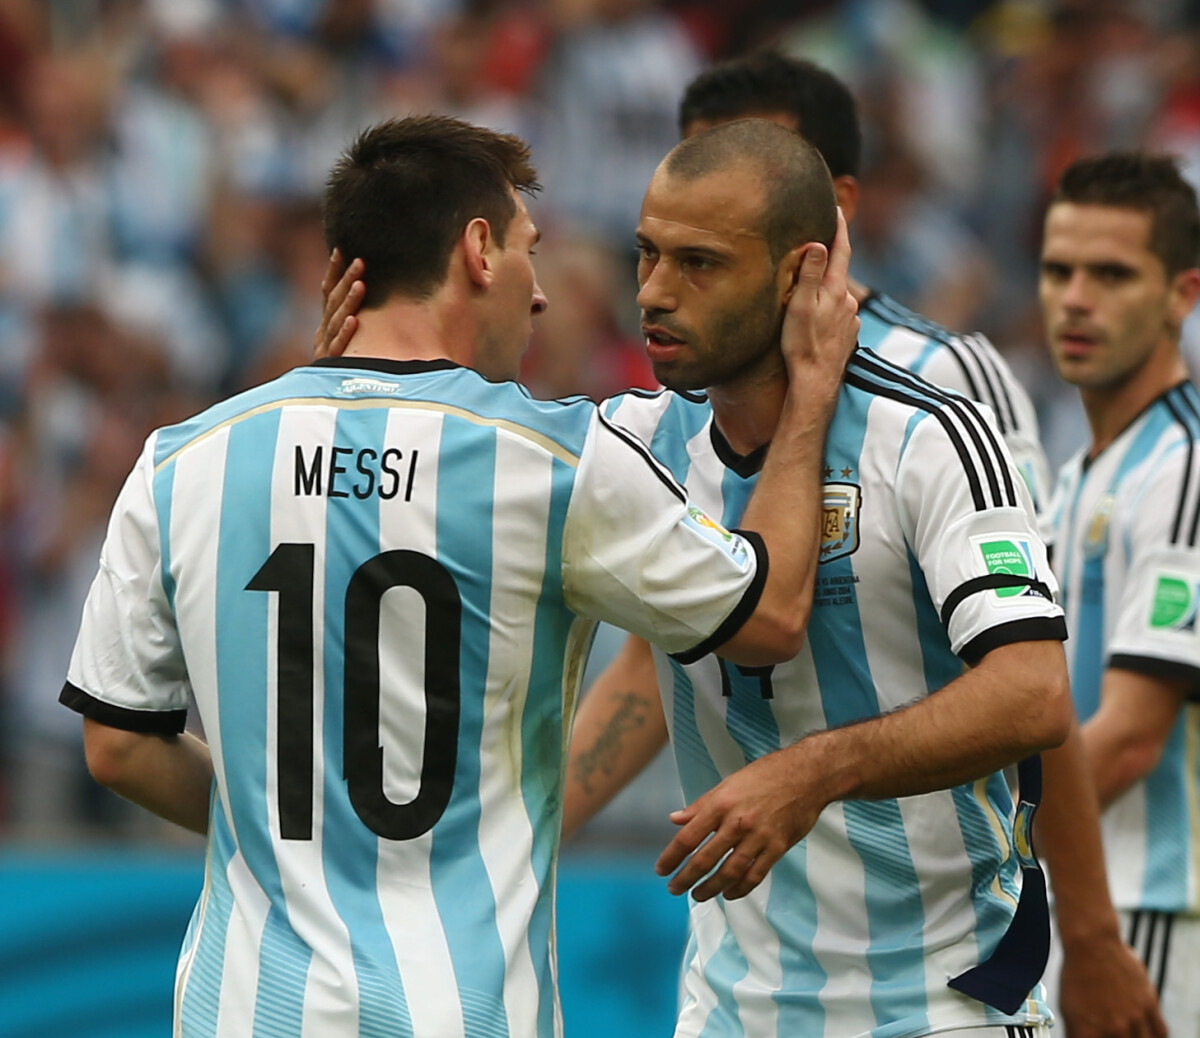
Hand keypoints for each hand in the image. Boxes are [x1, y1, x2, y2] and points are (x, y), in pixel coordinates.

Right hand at [314, 249, 363, 358]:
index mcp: (326, 324)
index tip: (340, 249)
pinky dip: (346, 334)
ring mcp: (326, 349)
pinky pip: (339, 348)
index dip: (333, 271)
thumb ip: (350, 316)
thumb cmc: (349, 369)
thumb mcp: (345, 340)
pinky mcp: (332, 366)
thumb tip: (370, 288)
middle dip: (345, 280)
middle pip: (333, 302)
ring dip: (348, 301)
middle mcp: (323, 333)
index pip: (327, 292)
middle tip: (360, 261)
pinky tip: (355, 321)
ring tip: (361, 284)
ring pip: (336, 321)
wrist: (331, 401)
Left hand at [655, 743, 826, 901]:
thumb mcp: (728, 783)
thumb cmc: (765, 775)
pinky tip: (729, 894)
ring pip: (729, 872)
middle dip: (686, 878)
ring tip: (698, 895)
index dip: (672, 857)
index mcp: (721, 804)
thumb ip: (701, 805)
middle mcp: (737, 822)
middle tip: (674, 889)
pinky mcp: (778, 847)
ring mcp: (759, 837)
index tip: (661, 870)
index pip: (688, 837)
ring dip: (710, 888)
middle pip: (705, 859)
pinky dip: (740, 888)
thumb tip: (675, 819)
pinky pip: (755, 874)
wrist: (807, 775)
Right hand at [780, 207, 858, 388]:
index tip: (836, 209)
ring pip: (837, 295)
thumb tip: (818, 244)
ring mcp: (851, 319)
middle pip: (838, 271)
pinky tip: (814, 320)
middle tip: (812, 248)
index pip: (841, 250)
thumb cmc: (802, 345)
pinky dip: (827, 309)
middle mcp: (849, 302)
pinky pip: (837, 314)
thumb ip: (810, 274)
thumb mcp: (800, 306)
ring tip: (807, 291)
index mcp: (836, 290)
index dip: (838, 228)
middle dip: (828, 259)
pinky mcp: (848, 335)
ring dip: (825, 289)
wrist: (816, 383)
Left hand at [1058, 937, 1165, 1037]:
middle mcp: (1114, 1028)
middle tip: (1114, 1030)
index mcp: (1090, 1031)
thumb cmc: (1076, 973)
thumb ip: (1076, 1032)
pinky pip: (1160, 1031)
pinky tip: (1146, 1031)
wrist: (1091, 944)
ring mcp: (1134, 1017)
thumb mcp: (1067, 1007)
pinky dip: (1155, 1034)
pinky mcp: (1149, 1004)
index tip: (1098, 1035)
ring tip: (1130, 1032)